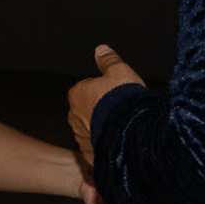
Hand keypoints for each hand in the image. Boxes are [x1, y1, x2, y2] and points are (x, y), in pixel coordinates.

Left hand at [66, 43, 144, 171]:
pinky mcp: (89, 154)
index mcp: (77, 94)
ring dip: (102, 128)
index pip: (86, 88)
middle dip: (100, 110)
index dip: (103, 91)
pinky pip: (95, 147)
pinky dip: (104, 144)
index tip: (116, 94)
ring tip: (121, 127)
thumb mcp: (119, 71)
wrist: (130, 131)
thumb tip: (101, 49)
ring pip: (90, 130)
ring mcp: (80, 137)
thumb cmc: (123, 100)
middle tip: (120, 110)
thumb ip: (109, 60)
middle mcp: (73, 116)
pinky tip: (118, 141)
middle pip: (86, 110)